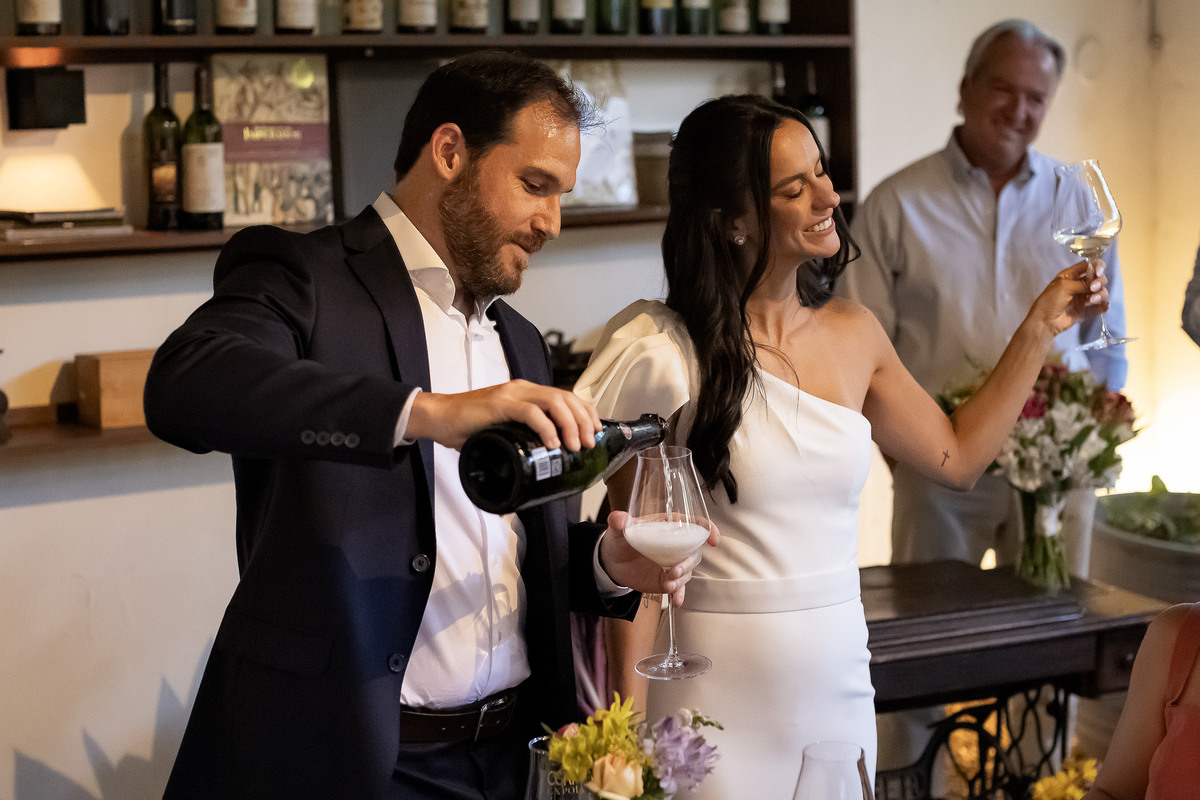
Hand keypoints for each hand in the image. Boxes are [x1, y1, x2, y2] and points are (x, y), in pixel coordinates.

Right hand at [407, 379, 600, 450]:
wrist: (438, 417)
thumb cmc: (467, 425)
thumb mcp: (503, 429)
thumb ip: (520, 436)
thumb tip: (539, 460)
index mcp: (526, 393)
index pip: (566, 396)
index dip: (586, 411)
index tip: (595, 430)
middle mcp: (523, 389)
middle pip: (566, 398)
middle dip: (584, 421)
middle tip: (588, 443)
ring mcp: (512, 394)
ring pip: (554, 402)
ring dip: (570, 424)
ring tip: (575, 445)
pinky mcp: (500, 404)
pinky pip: (531, 412)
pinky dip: (547, 428)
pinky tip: (552, 443)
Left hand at [598, 510, 720, 605]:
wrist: (612, 562)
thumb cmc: (619, 540)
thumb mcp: (617, 529)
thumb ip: (618, 522)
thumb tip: (619, 518)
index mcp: (667, 526)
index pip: (692, 524)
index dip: (706, 528)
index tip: (712, 538)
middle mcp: (674, 545)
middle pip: (693, 552)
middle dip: (688, 562)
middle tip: (674, 570)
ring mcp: (672, 563)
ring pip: (687, 571)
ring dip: (681, 579)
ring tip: (667, 583)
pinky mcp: (667, 579)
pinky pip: (678, 587)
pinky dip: (679, 594)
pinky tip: (676, 601)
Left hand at [1031, 259, 1109, 337]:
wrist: (1045, 322)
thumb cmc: (1049, 301)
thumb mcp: (1064, 287)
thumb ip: (1082, 282)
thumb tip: (1097, 278)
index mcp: (1071, 275)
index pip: (1089, 265)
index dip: (1097, 266)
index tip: (1098, 272)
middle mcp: (1078, 284)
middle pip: (1098, 278)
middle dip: (1099, 282)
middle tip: (1093, 288)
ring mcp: (1083, 297)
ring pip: (1101, 291)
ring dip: (1101, 294)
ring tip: (1092, 300)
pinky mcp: (1086, 309)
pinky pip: (1100, 306)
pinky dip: (1103, 305)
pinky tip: (1103, 306)